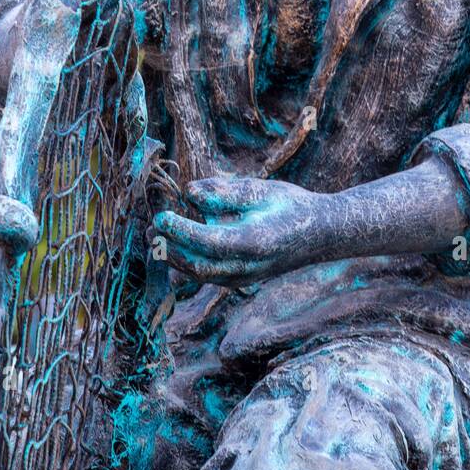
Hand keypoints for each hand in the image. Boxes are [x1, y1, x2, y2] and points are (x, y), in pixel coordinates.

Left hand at [153, 176, 329, 286]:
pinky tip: (175, 246)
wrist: (321, 234)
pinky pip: (207, 276)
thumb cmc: (291, 206)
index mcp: (253, 242)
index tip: (161, 215)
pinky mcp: (241, 279)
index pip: (206, 241)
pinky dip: (187, 263)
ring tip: (154, 237)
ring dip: (174, 258)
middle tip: (148, 229)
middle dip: (168, 249)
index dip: (180, 230)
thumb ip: (224, 193)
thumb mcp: (260, 190)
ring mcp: (244, 278)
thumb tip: (189, 192)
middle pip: (197, 266)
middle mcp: (247, 266)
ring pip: (199, 275)